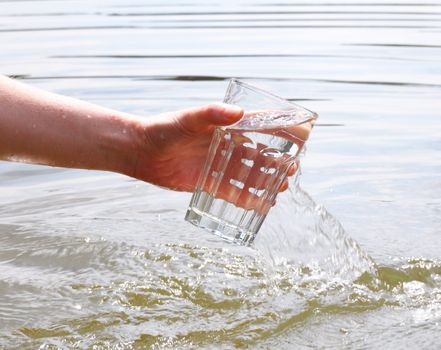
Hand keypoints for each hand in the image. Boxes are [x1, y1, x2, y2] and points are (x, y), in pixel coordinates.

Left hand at [132, 103, 296, 194]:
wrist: (141, 152)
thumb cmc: (164, 129)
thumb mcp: (188, 119)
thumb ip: (211, 114)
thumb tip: (238, 112)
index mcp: (225, 127)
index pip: (258, 128)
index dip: (278, 133)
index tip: (298, 140)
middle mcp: (225, 146)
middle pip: (258, 155)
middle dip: (276, 163)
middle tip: (290, 171)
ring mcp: (218, 165)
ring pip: (248, 175)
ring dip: (265, 182)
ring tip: (280, 189)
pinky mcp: (208, 183)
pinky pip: (232, 192)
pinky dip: (246, 198)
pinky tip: (260, 205)